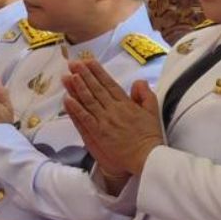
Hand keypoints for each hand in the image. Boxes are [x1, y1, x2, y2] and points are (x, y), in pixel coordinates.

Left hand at [62, 58, 162, 177]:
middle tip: (73, 63)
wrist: (147, 158)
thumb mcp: (154, 113)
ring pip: (88, 101)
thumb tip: (139, 81)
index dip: (98, 72)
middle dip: (84, 75)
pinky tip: (67, 99)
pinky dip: (75, 108)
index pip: (109, 84)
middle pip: (96, 89)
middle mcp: (114, 110)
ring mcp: (104, 122)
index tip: (89, 61)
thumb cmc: (150, 138)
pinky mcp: (98, 134)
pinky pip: (84, 118)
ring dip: (76, 88)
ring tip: (67, 76)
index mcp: (127, 104)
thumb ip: (146, 95)